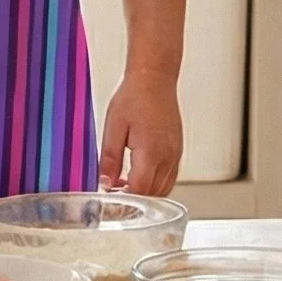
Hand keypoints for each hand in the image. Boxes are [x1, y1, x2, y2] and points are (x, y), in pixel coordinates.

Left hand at [98, 69, 181, 194]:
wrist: (154, 79)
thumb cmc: (134, 97)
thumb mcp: (114, 128)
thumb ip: (109, 159)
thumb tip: (104, 182)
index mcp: (151, 153)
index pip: (140, 191)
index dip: (123, 200)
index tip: (108, 201)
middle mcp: (168, 157)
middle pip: (153, 195)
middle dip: (133, 200)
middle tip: (112, 195)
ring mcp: (175, 155)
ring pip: (163, 189)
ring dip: (144, 194)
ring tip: (120, 185)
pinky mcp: (177, 150)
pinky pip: (169, 177)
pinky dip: (154, 183)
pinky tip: (136, 175)